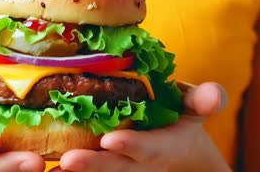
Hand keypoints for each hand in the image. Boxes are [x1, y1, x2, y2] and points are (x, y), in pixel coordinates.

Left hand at [50, 82, 230, 171]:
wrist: (174, 149)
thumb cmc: (178, 119)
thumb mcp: (193, 109)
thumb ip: (203, 101)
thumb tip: (215, 94)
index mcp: (158, 146)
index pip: (145, 148)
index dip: (131, 145)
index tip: (111, 140)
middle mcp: (135, 161)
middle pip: (112, 167)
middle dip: (92, 165)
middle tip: (68, 161)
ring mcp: (118, 167)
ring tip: (50, 169)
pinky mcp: (104, 166)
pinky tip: (44, 169)